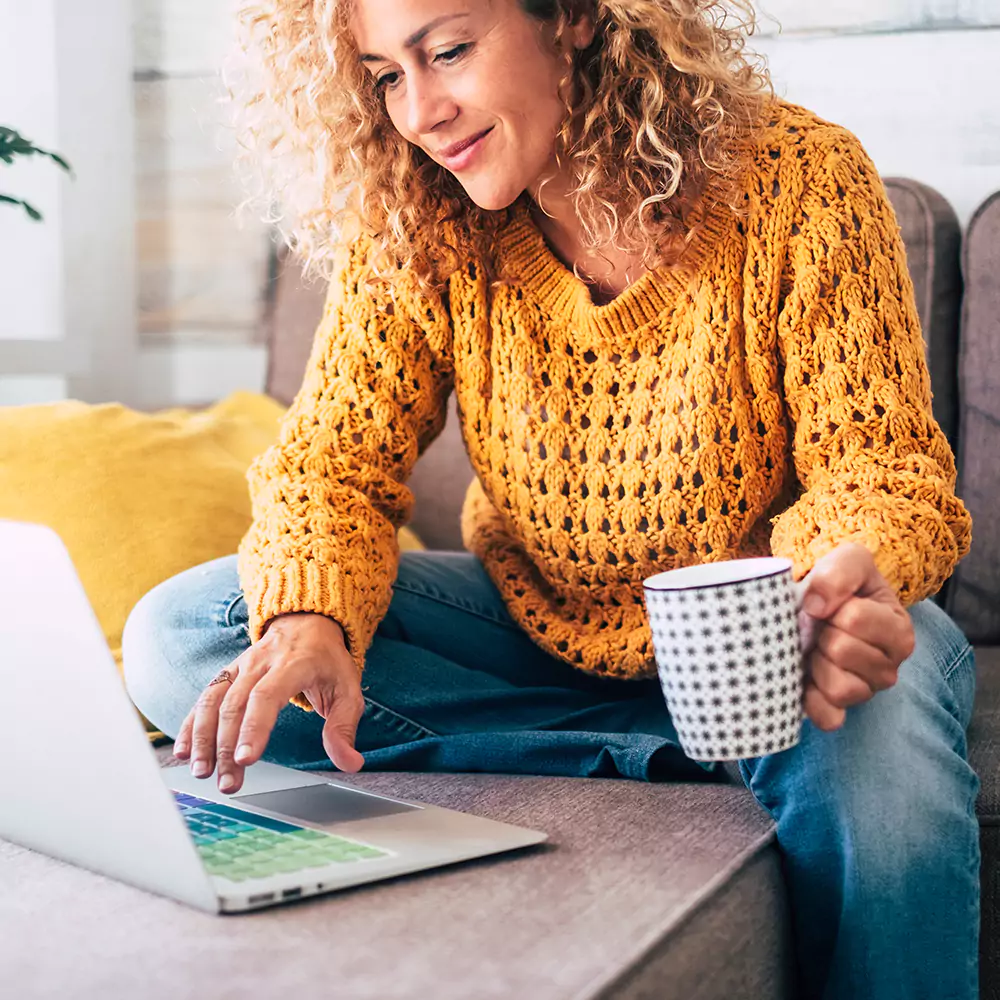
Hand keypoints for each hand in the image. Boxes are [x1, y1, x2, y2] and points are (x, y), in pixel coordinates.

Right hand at [171, 612, 364, 793]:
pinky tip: (184, 751)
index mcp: (293, 664)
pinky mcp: (228, 673)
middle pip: (236, 704)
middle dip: (227, 746)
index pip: (267, 696)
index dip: (254, 727)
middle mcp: (261, 662)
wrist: (308, 622)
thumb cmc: (328, 661)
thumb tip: (350, 763)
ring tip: (201, 771)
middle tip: (227, 783)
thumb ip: (344, 727)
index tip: (246, 759)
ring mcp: (240, 666)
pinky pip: (204, 697)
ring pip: (213, 700)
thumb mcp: (348, 689)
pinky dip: (191, 724)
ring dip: (203, 738)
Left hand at [798, 543, 914, 731]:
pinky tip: (806, 678)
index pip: (855, 619)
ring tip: (816, 649)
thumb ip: (840, 570)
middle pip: (842, 652)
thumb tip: (816, 606)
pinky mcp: (840, 710)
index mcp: (898, 629)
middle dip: (821, 634)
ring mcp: (866, 691)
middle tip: (820, 627)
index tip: (830, 603)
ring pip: (839, 687)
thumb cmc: (839, 583)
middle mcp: (890, 666)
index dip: (831, 606)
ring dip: (816, 664)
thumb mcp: (849, 559)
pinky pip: (828, 718)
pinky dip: (811, 700)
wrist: (817, 604)